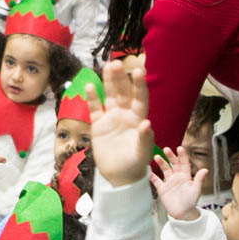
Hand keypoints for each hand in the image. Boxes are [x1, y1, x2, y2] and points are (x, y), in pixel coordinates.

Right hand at [85, 56, 151, 189]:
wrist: (118, 176)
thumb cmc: (135, 164)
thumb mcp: (142, 153)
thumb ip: (144, 138)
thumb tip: (147, 123)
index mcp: (138, 119)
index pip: (140, 98)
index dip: (139, 85)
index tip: (138, 71)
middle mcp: (125, 114)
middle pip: (123, 92)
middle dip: (120, 78)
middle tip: (116, 63)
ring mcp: (111, 118)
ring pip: (110, 96)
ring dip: (108, 82)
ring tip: (106, 66)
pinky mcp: (98, 125)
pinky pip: (95, 108)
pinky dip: (93, 98)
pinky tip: (91, 86)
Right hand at [148, 147, 206, 220]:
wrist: (183, 213)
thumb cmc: (191, 202)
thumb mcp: (196, 190)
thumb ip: (199, 179)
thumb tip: (205, 170)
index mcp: (186, 176)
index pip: (184, 163)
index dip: (182, 156)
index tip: (180, 148)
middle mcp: (177, 177)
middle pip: (173, 164)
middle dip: (170, 156)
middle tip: (166, 149)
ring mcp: (169, 182)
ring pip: (164, 170)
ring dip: (161, 163)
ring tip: (156, 157)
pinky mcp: (162, 189)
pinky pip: (156, 181)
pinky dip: (152, 176)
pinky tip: (149, 171)